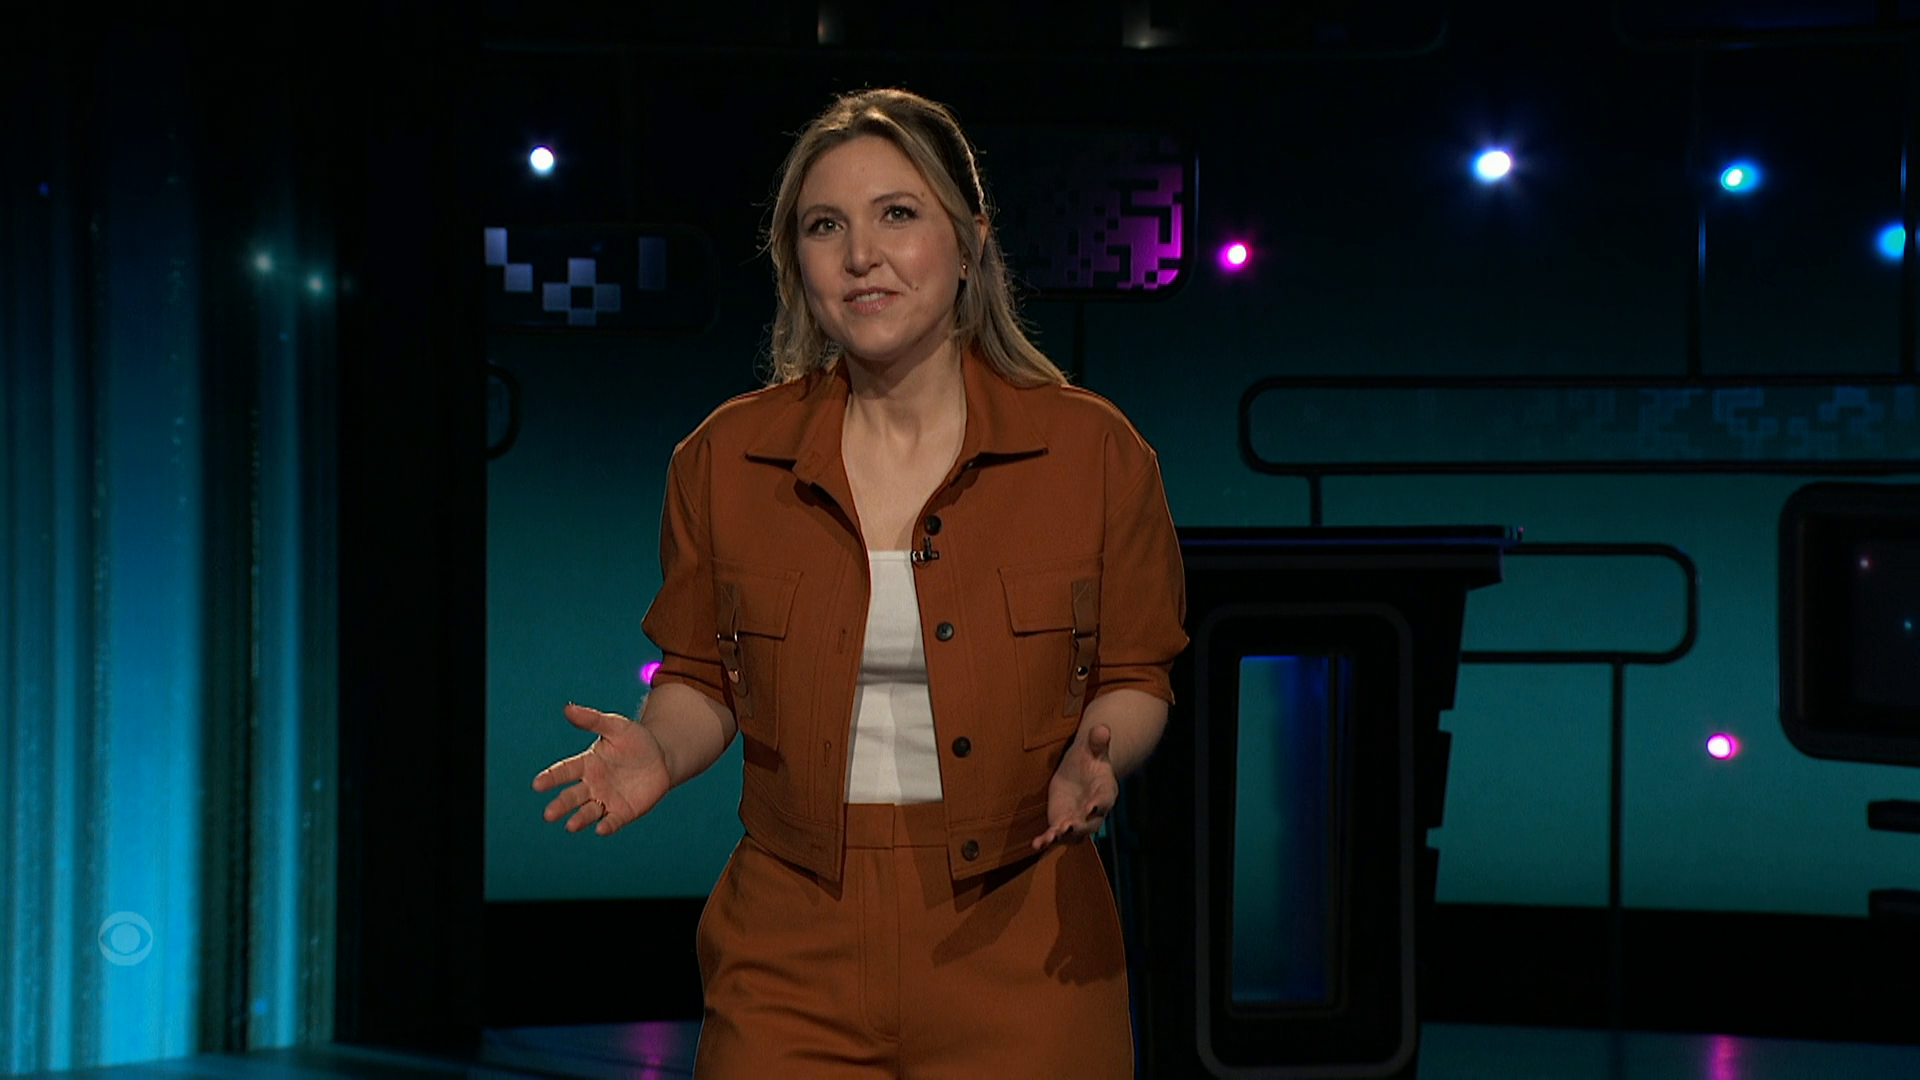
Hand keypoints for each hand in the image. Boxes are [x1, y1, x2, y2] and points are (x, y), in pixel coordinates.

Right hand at [532, 703, 671, 835]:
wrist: (662, 757)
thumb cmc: (634, 739)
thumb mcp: (616, 726)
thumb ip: (593, 720)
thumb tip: (568, 709)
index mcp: (586, 764)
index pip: (564, 771)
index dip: (551, 778)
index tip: (537, 784)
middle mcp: (592, 785)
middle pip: (572, 796)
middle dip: (561, 805)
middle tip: (549, 815)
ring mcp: (607, 799)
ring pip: (588, 812)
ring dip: (579, 819)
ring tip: (570, 826)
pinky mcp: (623, 812)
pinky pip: (613, 821)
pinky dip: (607, 826)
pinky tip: (601, 829)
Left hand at [1032, 724, 1117, 850]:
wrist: (1080, 771)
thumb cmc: (1090, 759)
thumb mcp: (1093, 749)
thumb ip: (1097, 742)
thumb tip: (1102, 728)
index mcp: (1105, 791)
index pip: (1105, 799)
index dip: (1099, 804)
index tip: (1092, 808)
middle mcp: (1094, 811)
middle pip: (1091, 823)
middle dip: (1080, 826)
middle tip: (1069, 827)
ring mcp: (1078, 819)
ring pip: (1073, 834)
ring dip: (1062, 837)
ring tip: (1049, 838)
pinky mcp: (1061, 823)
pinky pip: (1055, 835)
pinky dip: (1046, 840)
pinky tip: (1035, 845)